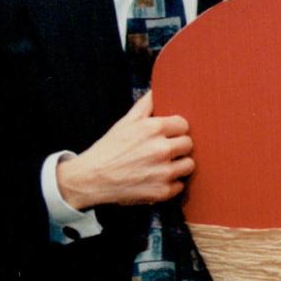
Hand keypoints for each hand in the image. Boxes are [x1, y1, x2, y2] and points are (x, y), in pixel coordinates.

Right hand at [55, 92, 192, 209]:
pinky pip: (180, 185)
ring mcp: (163, 172)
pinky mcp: (162, 191)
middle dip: (178, 146)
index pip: (184, 125)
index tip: (168, 135)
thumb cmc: (109, 149)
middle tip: (164, 151)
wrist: (91, 178)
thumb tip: (159, 90)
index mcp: (153, 129)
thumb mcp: (126, 121)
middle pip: (188, 144)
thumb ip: (145, 105)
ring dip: (178, 165)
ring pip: (189, 165)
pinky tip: (156, 179)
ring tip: (162, 165)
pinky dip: (170, 184)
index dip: (176, 130)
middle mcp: (161, 149)